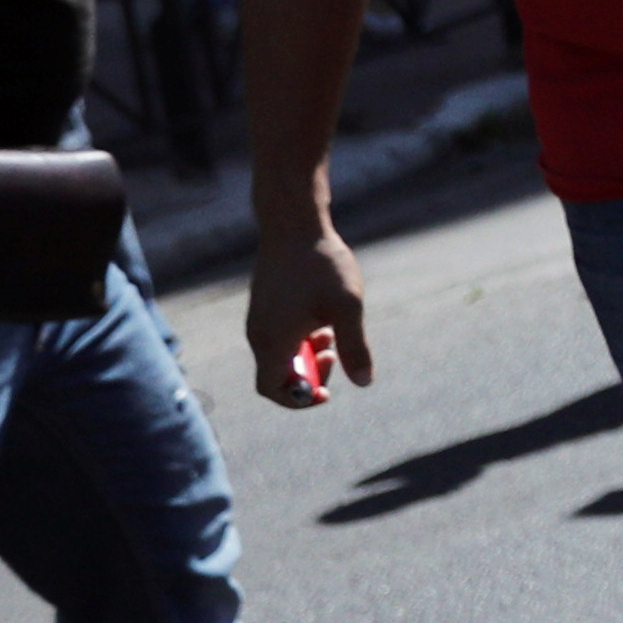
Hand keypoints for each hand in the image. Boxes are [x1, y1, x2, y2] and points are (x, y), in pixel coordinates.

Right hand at [250, 223, 370, 409]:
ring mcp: (259, 318)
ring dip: (307, 355)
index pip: (273, 389)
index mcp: (273, 340)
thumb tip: (363, 382)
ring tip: (332, 336)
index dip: (299, 399)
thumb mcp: (347, 307)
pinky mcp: (265, 305)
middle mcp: (259, 333)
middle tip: (335, 357)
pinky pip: (278, 336)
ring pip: (279, 354)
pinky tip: (323, 320)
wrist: (293, 223)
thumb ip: (355, 347)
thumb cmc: (321, 264)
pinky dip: (300, 339)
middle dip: (308, 376)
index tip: (327, 390)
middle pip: (277, 375)